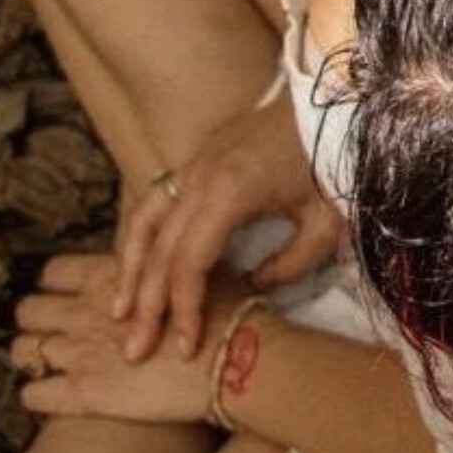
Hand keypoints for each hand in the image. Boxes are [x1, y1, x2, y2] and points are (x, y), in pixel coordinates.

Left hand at [11, 254, 255, 425]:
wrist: (238, 359)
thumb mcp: (192, 270)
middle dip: (37, 319)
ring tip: (55, 363)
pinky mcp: (84, 394)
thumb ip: (159, 267)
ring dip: (33, 355)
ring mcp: (81, 353)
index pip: (54, 272)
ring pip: (23, 350)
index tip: (71, 295)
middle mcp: (86, 310)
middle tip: (59, 330)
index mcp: (110, 276)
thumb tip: (157, 264)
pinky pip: (34, 394)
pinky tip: (52, 395)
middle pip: (28, 309)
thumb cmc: (225, 311)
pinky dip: (38, 394)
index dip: (58, 284)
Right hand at [115, 96, 343, 360]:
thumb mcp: (325, 221)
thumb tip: (251, 288)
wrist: (333, 100)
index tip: (183, 348)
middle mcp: (200, 176)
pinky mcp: (199, 156)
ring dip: (129, 269)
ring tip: (118, 312)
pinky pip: (155, 200)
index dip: (183, 309)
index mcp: (229, 192)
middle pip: (159, 249)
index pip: (189, 263)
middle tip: (135, 351)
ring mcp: (194, 162)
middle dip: (146, 304)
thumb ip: (290, 264)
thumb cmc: (334, 159)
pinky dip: (138, 235)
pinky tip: (135, 263)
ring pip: (145, 221)